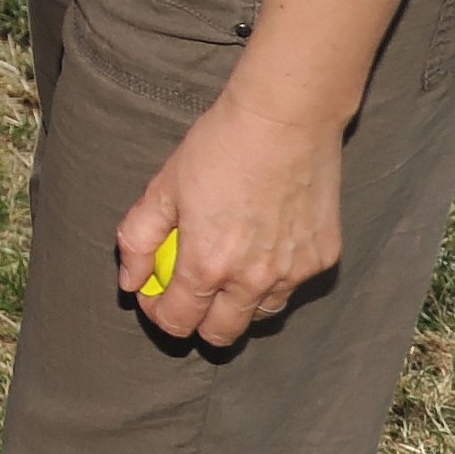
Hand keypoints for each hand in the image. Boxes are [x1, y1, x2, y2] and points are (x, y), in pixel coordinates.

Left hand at [118, 88, 344, 346]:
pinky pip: (292, 285)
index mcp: (208, 265)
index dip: (160, 314)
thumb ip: (139, 240)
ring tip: (228, 262)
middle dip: (199, 321)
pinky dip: (274, 275)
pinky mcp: (323, 259)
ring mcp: (294, 273)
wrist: (285, 119)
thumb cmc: (218, 147)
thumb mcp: (163, 188)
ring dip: (238, 302)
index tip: (156, 295)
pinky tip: (264, 239)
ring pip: (260, 313)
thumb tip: (131, 282)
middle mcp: (254, 280)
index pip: (179, 322)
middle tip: (190, 290)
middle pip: (222, 334)